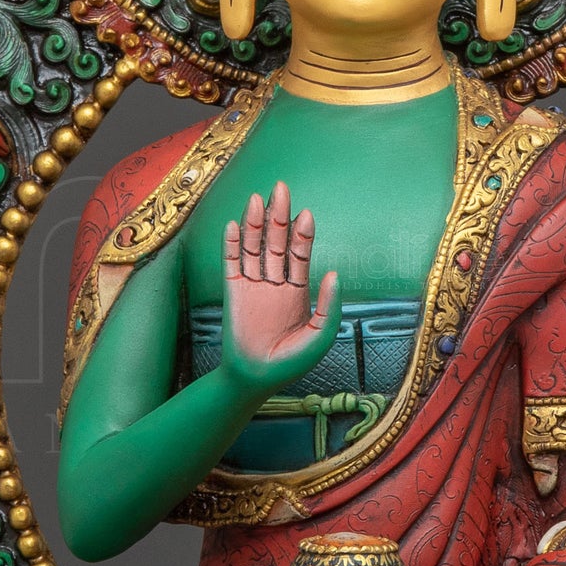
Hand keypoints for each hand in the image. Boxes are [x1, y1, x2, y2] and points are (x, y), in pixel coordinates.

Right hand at [223, 180, 339, 386]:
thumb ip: (329, 306)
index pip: (300, 253)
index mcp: (297, 291)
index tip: (306, 214)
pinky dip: (232, 244)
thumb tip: (334, 273)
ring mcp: (252, 286)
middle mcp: (275, 283)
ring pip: (253, 247)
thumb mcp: (320, 336)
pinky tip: (234, 225)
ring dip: (255, 223)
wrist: (255, 378)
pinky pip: (231, 263)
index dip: (302, 233)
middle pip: (276, 241)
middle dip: (278, 215)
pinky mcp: (232, 292)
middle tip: (281, 187)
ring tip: (257, 199)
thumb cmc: (290, 363)